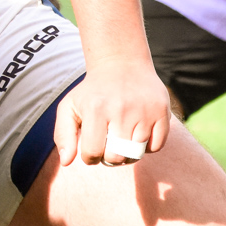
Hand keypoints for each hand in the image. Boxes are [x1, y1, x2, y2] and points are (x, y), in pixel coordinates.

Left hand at [54, 58, 171, 165]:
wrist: (122, 63)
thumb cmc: (93, 91)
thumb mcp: (69, 107)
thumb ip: (63, 135)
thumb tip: (67, 162)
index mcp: (96, 109)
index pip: (93, 152)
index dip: (90, 157)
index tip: (91, 149)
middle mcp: (121, 110)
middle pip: (117, 157)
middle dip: (110, 158)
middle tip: (108, 147)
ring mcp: (144, 111)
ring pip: (137, 153)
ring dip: (129, 153)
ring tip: (122, 141)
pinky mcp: (162, 112)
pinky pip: (156, 146)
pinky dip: (147, 147)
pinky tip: (138, 135)